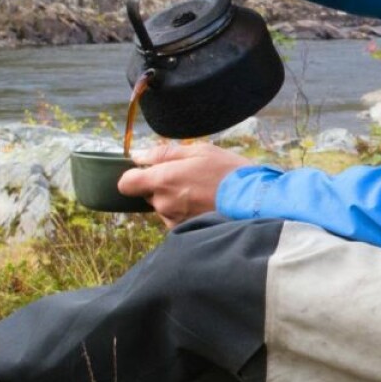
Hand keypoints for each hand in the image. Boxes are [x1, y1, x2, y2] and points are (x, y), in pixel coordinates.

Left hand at [118, 141, 251, 221]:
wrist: (254, 201)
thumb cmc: (228, 172)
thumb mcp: (199, 151)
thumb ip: (163, 153)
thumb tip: (138, 156)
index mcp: (162, 180)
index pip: (126, 183)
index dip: (134, 176)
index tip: (148, 171)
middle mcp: (163, 203)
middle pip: (150, 193)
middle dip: (163, 185)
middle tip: (191, 177)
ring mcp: (174, 220)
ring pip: (164, 206)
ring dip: (176, 199)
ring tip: (203, 191)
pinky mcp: (186, 231)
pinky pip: (177, 218)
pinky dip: (187, 211)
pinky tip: (206, 204)